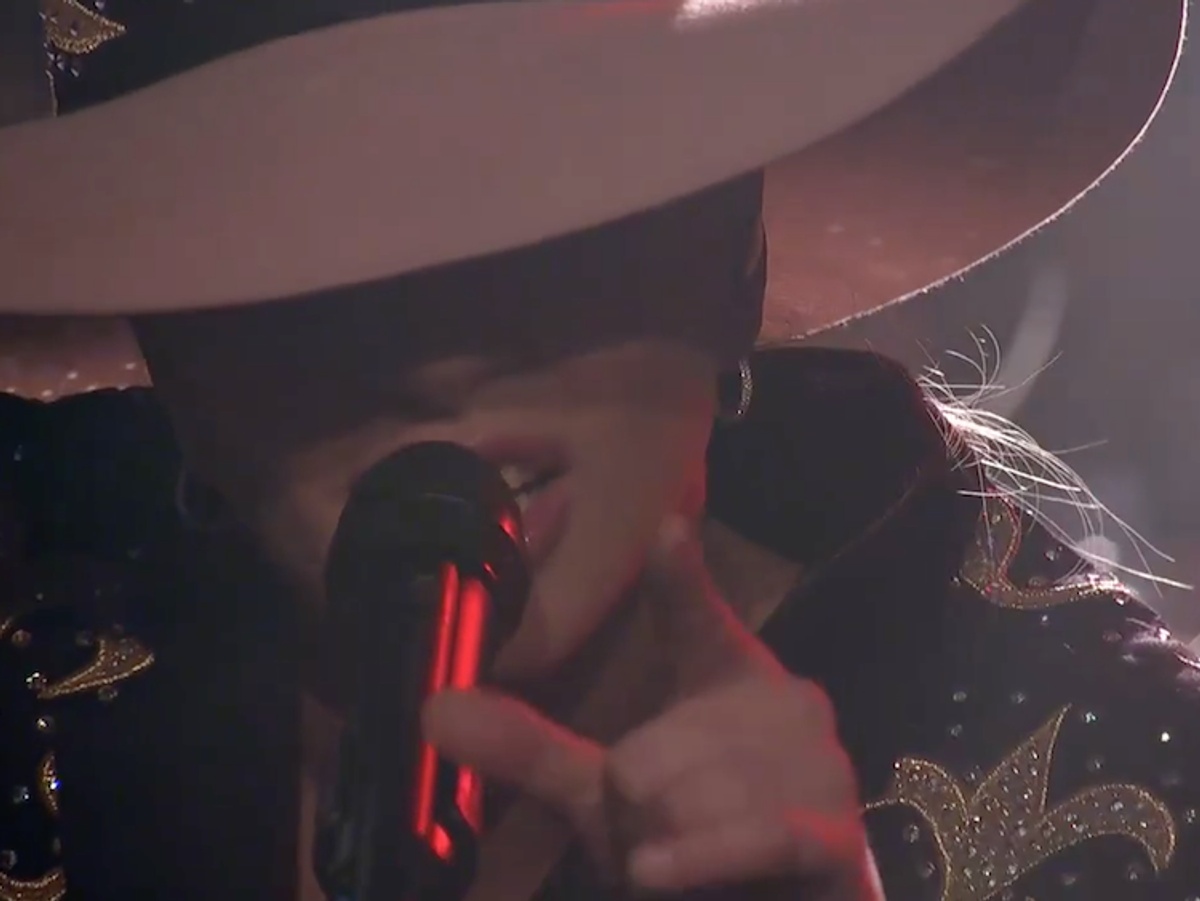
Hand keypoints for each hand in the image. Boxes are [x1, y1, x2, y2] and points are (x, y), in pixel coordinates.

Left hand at [423, 518, 877, 898]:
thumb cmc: (693, 834)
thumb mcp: (602, 791)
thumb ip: (530, 748)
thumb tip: (437, 707)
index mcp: (728, 676)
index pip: (696, 617)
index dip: (679, 578)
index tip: (666, 530)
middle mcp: (785, 704)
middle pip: (655, 750)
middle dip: (629, 808)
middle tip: (650, 829)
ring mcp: (816, 766)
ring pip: (688, 797)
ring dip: (659, 846)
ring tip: (677, 856)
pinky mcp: (832, 834)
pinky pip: (751, 836)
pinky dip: (696, 859)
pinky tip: (656, 869)